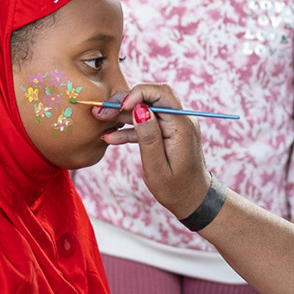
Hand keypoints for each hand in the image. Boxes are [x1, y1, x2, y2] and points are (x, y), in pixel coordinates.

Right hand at [97, 84, 211, 220]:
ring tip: (100, 118)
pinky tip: (111, 136)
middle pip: (151, 97)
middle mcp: (180, 120)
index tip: (120, 107)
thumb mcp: (157, 168)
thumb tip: (139, 109)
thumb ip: (149, 137)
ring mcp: (174, 126)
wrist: (193, 200)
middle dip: (124, 101)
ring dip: (122, 114)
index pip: (162, 93)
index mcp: (181, 126)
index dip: (138, 93)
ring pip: (145, 109)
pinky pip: (147, 124)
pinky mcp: (167, 132)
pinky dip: (129, 128)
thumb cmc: (176, 189)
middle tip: (100, 111)